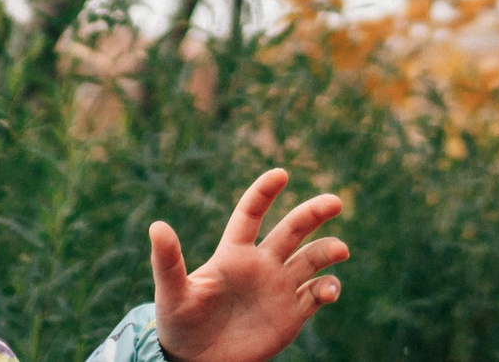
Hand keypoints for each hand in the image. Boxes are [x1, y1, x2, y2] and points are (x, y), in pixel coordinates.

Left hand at [149, 169, 348, 361]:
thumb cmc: (179, 325)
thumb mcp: (172, 293)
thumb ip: (168, 261)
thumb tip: (156, 226)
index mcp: (233, 254)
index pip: (251, 214)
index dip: (264, 193)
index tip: (281, 174)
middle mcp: (261, 265)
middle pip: (292, 230)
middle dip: (314, 213)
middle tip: (336, 203)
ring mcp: (278, 289)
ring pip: (311, 259)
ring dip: (328, 251)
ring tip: (341, 250)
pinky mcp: (291, 315)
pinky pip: (316, 295)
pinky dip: (328, 289)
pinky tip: (329, 291)